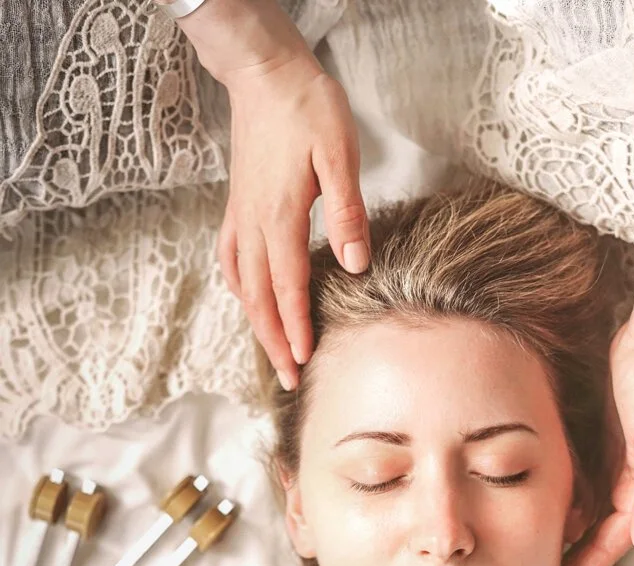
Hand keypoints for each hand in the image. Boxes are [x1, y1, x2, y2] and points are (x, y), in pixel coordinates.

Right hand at [217, 55, 368, 388]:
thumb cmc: (307, 107)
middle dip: (274, 343)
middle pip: (260, 298)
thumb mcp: (340, 154)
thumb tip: (357, 264)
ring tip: (273, 353)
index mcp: (280, 217)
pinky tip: (248, 301)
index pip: (287, 287)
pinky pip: (232, 260)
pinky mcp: (238, 206)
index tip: (305, 362)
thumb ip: (347, 212)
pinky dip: (240, 290)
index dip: (295, 329)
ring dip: (257, 324)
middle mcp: (254, 224)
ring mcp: (242, 217)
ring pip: (243, 285)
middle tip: (289, 380)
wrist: (264, 73)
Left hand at [540, 320, 633, 565]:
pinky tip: (530, 515)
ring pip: (581, 520)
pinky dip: (556, 509)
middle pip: (591, 543)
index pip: (604, 550)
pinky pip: (576, 492)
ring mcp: (614, 470)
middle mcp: (629, 488)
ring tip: (523, 564)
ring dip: (557, 543)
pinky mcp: (602, 450)